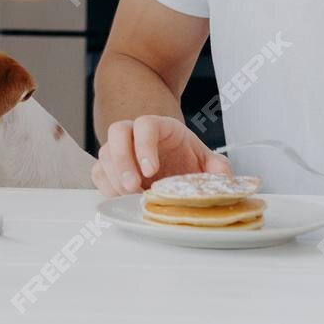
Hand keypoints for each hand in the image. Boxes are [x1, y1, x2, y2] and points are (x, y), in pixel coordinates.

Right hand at [93, 114, 234, 195]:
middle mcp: (135, 134)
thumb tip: (225, 180)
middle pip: (117, 132)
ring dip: (113, 178)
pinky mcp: (110, 168)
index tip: (151, 170)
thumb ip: (218, 168)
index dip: (144, 146)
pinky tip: (121, 198)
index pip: (145, 124)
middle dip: (122, 161)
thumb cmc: (186, 158)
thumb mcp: (207, 160)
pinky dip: (106, 187)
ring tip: (130, 197)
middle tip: (132, 187)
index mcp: (160, 127)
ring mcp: (120, 149)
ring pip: (104, 153)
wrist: (173, 160)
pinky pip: (98, 173)